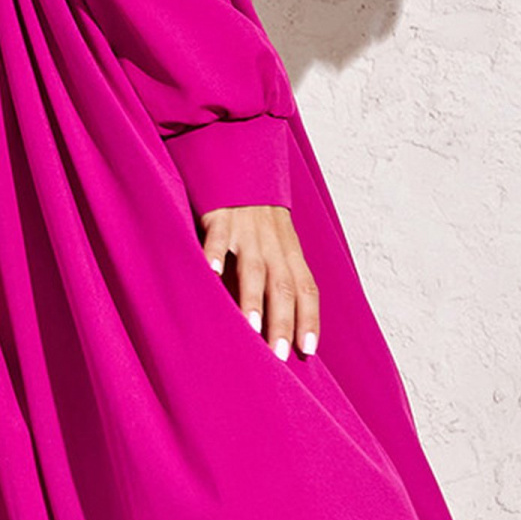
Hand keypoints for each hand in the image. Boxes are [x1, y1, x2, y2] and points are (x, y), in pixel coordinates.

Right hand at [200, 204, 319, 360]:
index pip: (307, 289)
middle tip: (278, 354)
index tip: (308, 350)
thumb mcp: (278, 244)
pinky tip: (211, 273)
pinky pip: (217, 237)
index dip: (309, 318)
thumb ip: (280, 279)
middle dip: (283, 321)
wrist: (242, 164)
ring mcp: (247, 229)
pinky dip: (214, 253)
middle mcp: (273, 243)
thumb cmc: (260, 218)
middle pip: (283, 286)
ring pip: (254, 267)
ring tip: (250, 328)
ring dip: (253, 298)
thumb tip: (282, 326)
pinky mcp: (220, 217)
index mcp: (290, 253)